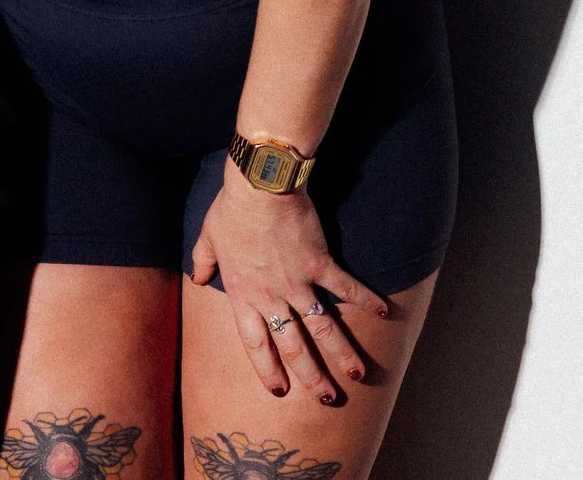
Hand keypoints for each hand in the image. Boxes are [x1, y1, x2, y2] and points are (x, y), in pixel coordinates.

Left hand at [190, 162, 389, 404]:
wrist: (260, 184)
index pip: (256, 343)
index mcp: (243, 293)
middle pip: (293, 346)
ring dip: (342, 353)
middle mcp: (272, 296)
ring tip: (357, 375)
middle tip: (326, 398)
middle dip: (311, 376)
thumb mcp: (208, 237)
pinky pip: (346, 288)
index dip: (268, 368)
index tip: (279, 390)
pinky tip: (385, 313)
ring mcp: (298, 282)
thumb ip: (203, 261)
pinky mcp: (320, 263)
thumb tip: (198, 278)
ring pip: (323, 328)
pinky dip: (366, 301)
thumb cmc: (232, 208)